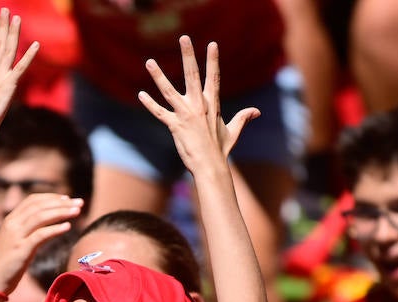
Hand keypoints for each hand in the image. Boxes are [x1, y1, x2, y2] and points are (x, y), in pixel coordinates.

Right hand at [0, 192, 81, 295]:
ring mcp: (16, 236)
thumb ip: (31, 231)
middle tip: (79, 203)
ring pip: (41, 216)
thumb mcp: (18, 242)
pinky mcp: (21, 250)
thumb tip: (51, 225)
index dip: (51, 197)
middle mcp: (12, 224)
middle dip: (61, 203)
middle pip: (39, 206)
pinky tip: (68, 227)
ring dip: (61, 212)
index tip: (67, 199)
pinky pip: (40, 235)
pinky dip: (55, 229)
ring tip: (78, 211)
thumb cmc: (6, 264)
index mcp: (10, 220)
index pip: (32, 200)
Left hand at [138, 37, 255, 172]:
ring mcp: (185, 114)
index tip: (212, 44)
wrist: (211, 166)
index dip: (212, 60)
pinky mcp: (175, 126)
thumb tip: (256, 111)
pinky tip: (141, 94)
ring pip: (169, 91)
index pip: (213, 77)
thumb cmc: (220, 150)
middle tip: (184, 38)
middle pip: (192, 75)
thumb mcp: (233, 131)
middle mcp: (199, 105)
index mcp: (212, 104)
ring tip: (149, 62)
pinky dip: (149, 104)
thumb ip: (242, 118)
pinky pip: (159, 112)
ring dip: (158, 76)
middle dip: (188, 56)